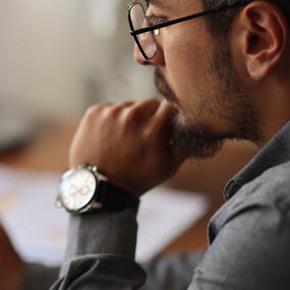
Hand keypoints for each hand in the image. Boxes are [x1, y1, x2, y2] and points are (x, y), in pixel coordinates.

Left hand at [68, 98, 185, 195]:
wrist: (100, 186)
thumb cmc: (138, 178)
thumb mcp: (170, 167)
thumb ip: (185, 142)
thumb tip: (195, 123)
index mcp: (153, 128)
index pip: (170, 105)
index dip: (168, 117)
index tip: (163, 128)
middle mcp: (132, 116)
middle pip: (149, 103)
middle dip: (149, 117)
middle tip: (142, 137)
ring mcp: (110, 113)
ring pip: (129, 105)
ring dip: (129, 118)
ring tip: (123, 140)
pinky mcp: (94, 112)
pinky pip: (110, 107)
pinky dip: (111, 119)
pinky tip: (110, 137)